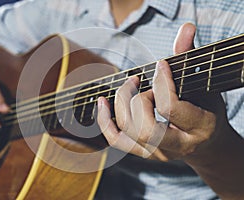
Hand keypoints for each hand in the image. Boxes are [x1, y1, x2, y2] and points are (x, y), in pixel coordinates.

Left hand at [97, 23, 228, 160]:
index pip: (170, 107)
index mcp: (198, 127)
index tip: (160, 65)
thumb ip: (189, 57)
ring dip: (122, 103)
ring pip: (128, 132)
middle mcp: (176, 147)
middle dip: (138, 98)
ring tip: (130, 84)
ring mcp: (157, 153)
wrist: (205, 142)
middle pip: (144, 128)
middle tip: (141, 81)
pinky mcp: (142, 152)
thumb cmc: (205, 109)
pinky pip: (116, 140)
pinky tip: (102, 102)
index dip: (160, 81)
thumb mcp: (202, 84)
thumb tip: (186, 28)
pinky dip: (104, 121)